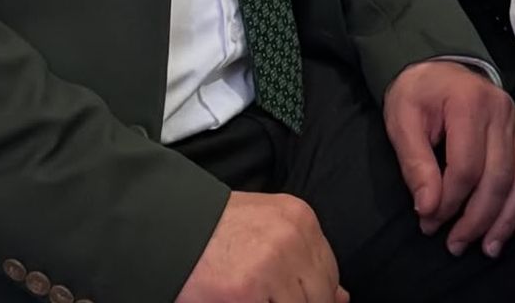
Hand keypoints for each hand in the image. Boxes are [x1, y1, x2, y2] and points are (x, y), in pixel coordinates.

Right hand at [178, 191, 347, 302]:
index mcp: (301, 219)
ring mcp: (273, 264)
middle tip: (270, 297)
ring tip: (257, 295)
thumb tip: (343, 298)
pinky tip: (242, 300)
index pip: (330, 274)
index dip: (317, 297)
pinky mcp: (248, 292)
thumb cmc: (218, 230)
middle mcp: (293, 237)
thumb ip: (305, 259)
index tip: (302, 299)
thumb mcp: (269, 229)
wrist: (171, 226)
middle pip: (320, 296)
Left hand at [383, 61, 514, 260]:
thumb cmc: (418, 94)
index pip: (466, 167)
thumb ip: (414, 164)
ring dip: (508, 219)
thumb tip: (427, 208)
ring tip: (488, 247)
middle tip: (456, 245)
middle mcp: (501, 111)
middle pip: (498, 177)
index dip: (449, 202)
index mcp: (469, 103)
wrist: (437, 69)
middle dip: (478, 219)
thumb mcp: (402, 120)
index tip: (429, 222)